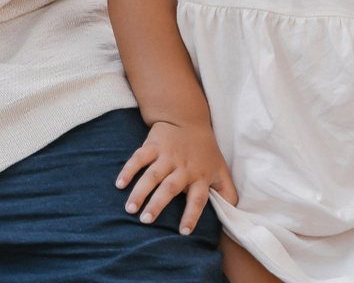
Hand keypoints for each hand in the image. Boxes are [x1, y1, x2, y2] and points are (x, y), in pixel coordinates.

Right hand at [117, 120, 238, 233]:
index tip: (183, 232)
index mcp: (200, 176)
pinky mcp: (153, 144)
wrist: (188, 120)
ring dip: (140, 191)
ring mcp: (167, 155)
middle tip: (146, 220)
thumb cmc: (204, 151)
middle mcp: (183, 167)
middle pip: (170, 188)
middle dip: (158, 204)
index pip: (198, 199)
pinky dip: (129, 170)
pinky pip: (139, 158)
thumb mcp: (220, 169)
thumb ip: (226, 191)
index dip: (192, 215)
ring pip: (152, 175)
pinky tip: (120, 184)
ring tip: (130, 208)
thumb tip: (233, 210)